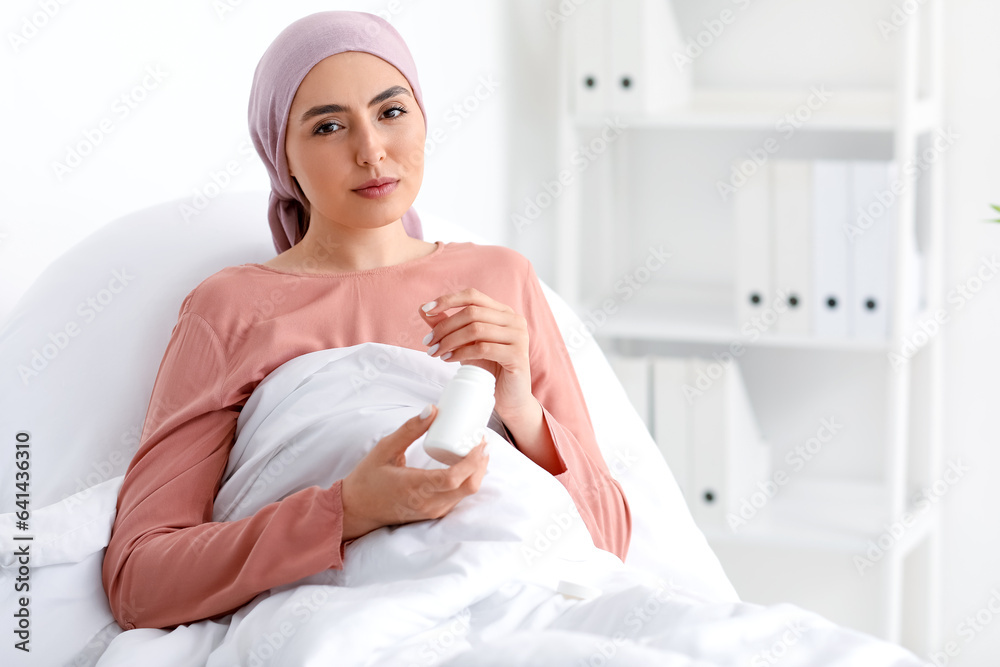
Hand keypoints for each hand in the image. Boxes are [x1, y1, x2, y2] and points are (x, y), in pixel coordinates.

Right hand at [340, 404, 488, 539]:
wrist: (356, 510)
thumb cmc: (368, 478)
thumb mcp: (385, 448)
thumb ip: (409, 430)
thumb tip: (432, 409)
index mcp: (415, 487)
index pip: (454, 477)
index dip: (473, 460)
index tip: (480, 441)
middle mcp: (428, 503)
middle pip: (468, 487)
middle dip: (481, 463)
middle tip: (482, 441)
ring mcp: (432, 511)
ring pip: (466, 494)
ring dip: (477, 472)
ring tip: (477, 449)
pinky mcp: (434, 514)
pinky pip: (458, 498)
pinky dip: (468, 480)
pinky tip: (467, 464)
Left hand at [419, 288, 534, 420]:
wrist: (509, 398)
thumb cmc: (488, 369)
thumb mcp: (465, 343)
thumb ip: (447, 325)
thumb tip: (422, 309)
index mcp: (502, 312)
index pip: (473, 296)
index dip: (448, 300)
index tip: (426, 310)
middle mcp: (514, 320)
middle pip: (472, 313)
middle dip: (445, 327)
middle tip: (428, 342)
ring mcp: (518, 336)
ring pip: (476, 329)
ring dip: (450, 340)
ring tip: (436, 352)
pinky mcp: (517, 355)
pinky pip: (483, 348)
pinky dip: (461, 352)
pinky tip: (448, 359)